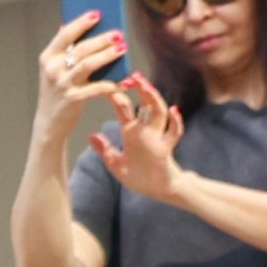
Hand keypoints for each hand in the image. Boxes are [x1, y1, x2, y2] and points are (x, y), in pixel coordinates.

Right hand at [31, 10, 127, 142]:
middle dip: (102, 39)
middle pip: (81, 49)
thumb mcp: (54, 69)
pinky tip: (124, 80)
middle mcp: (53, 69)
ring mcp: (62, 84)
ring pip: (89, 65)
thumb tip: (71, 25)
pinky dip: (112, 83)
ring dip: (108, 55)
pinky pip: (97, 88)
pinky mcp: (73, 98)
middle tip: (119, 34)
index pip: (65, 35)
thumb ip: (64, 50)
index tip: (97, 13)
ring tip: (123, 48)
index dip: (81, 23)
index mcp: (47, 58)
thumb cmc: (57, 91)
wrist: (50, 121)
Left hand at [95, 79, 185, 204]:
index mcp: (132, 132)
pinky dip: (175, 122)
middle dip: (141, 89)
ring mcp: (157, 137)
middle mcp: (145, 131)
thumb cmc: (138, 177)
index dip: (117, 95)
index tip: (107, 82)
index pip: (124, 108)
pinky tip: (174, 111)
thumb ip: (105, 150)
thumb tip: (92, 135)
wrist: (156, 191)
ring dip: (154, 99)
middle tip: (133, 75)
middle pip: (145, 104)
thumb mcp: (115, 163)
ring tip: (146, 86)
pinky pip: (173, 133)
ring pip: (159, 113)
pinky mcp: (166, 148)